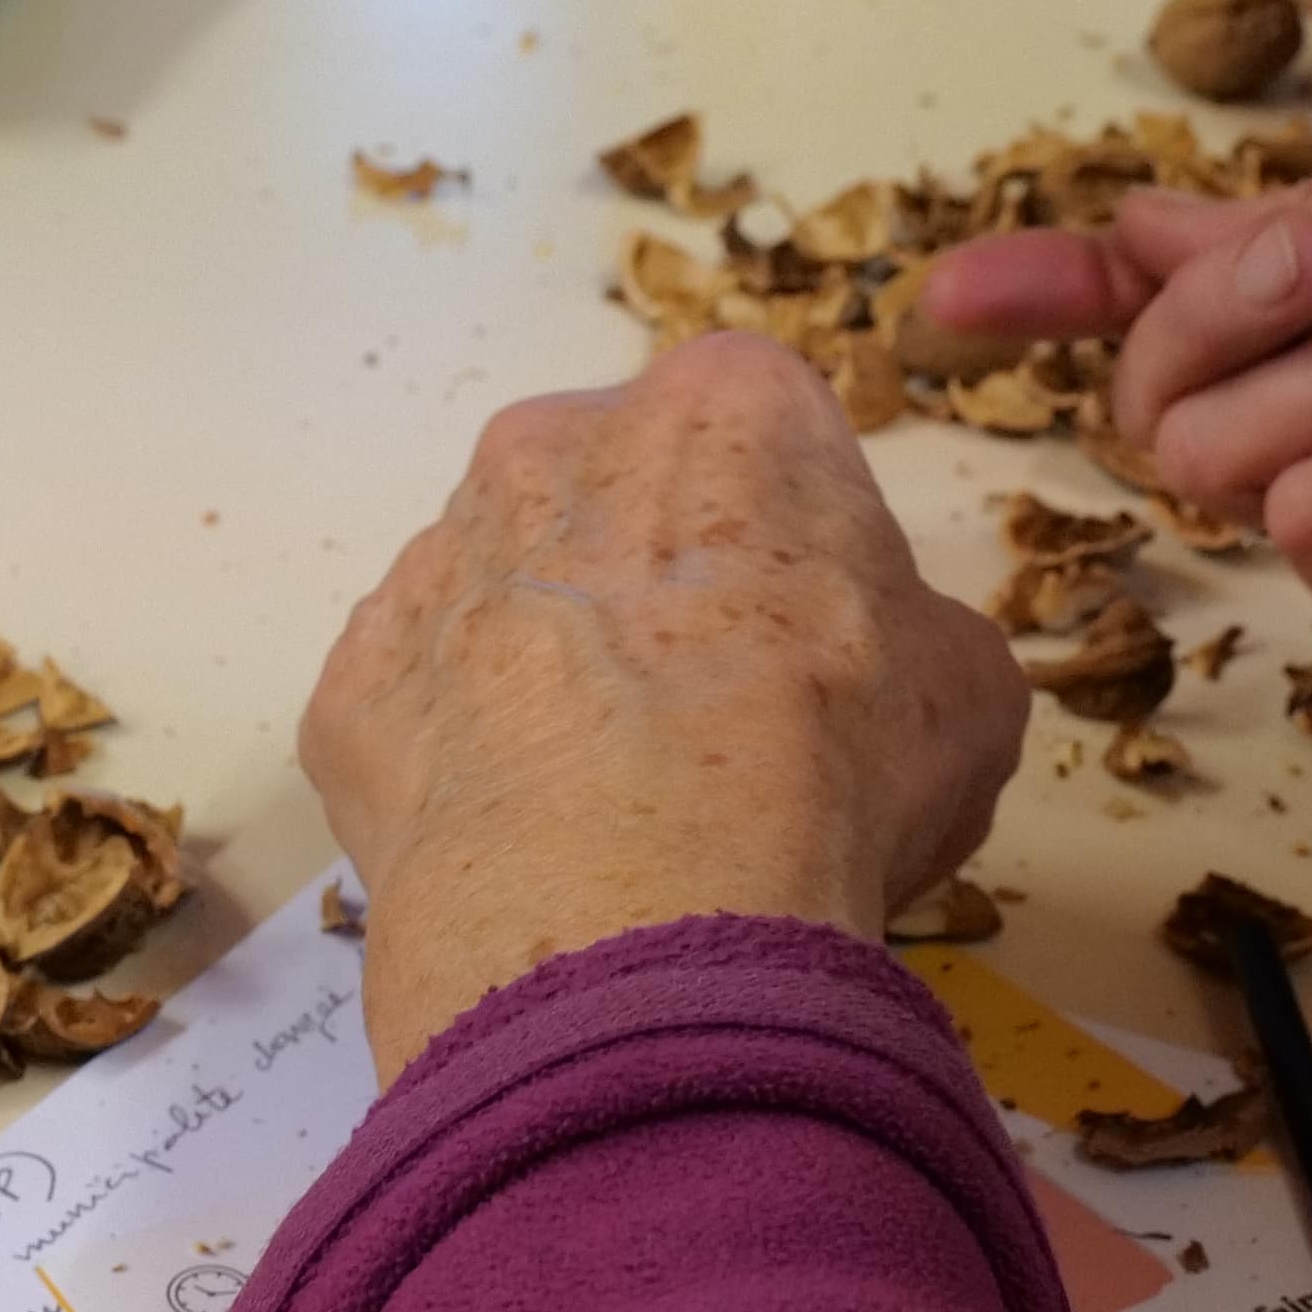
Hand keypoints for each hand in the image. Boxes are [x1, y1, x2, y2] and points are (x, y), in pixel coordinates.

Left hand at [303, 333, 1030, 1072]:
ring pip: (503, 599)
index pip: (767, 435)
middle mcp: (553, 444)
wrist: (637, 904)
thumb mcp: (965, 691)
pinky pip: (419, 711)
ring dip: (546, 675)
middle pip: (614, 502)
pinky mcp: (347, 682)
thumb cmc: (829, 767)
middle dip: (652, 591)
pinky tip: (526, 849)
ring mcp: (432, 560)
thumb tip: (873, 667)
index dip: (797, 546)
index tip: (812, 642)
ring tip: (611, 809)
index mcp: (727, 408)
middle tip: (709, 725)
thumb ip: (908, 635)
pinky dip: (463, 768)